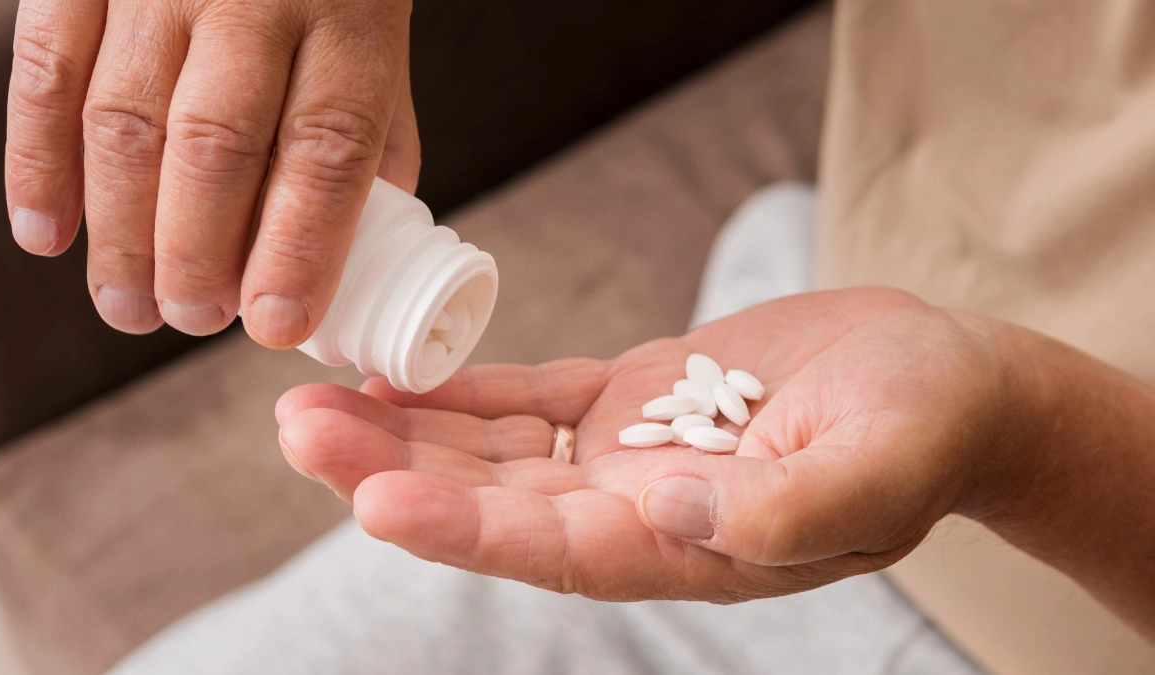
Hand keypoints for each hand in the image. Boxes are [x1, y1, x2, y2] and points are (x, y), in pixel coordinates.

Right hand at [5, 0, 417, 345]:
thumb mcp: (378, 49)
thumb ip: (372, 144)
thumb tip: (349, 262)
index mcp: (350, 21)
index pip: (327, 149)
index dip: (299, 248)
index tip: (274, 323)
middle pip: (214, 144)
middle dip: (195, 253)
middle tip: (189, 318)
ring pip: (125, 121)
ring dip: (120, 230)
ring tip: (128, 305)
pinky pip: (46, 70)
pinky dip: (38, 161)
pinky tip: (47, 235)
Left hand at [275, 288, 1019, 601]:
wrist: (941, 379)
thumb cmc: (924, 431)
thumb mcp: (876, 471)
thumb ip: (777, 508)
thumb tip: (666, 505)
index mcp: (689, 546)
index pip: (556, 551)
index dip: (466, 529)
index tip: (379, 499)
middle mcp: (637, 509)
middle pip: (494, 503)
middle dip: (394, 471)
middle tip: (301, 433)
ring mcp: (624, 452)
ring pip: (491, 451)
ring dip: (404, 428)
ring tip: (313, 401)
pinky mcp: (627, 396)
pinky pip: (527, 397)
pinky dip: (460, 388)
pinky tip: (394, 373)